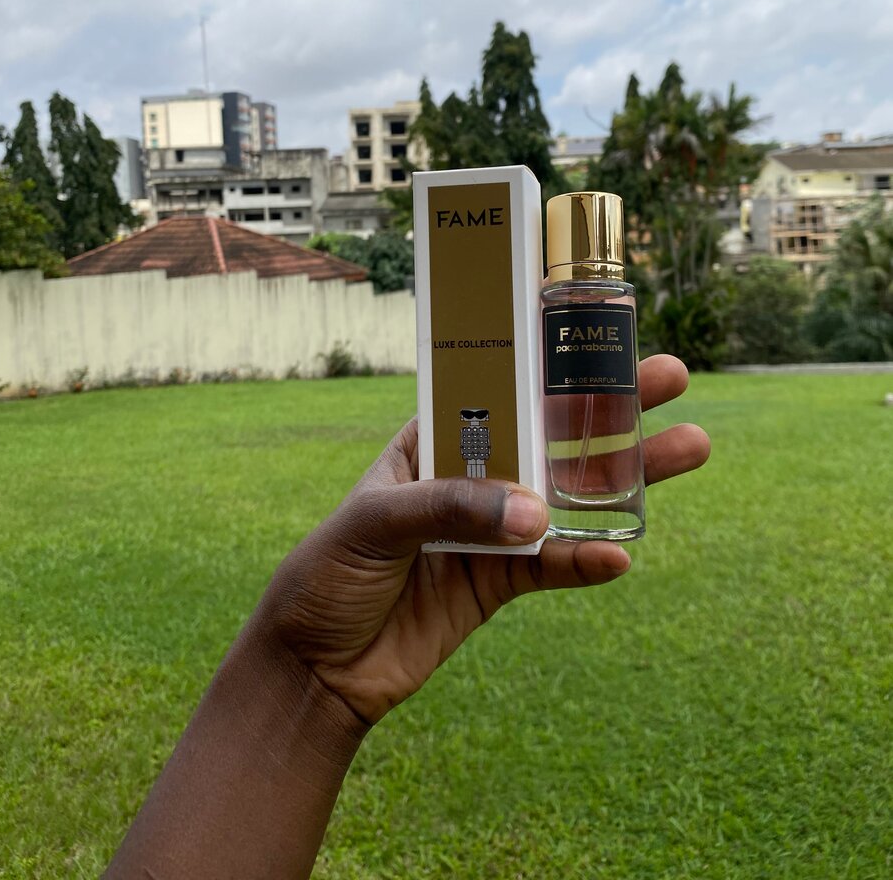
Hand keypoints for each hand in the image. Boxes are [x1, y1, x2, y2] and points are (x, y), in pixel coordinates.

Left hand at [252, 354, 709, 725]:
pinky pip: (554, 567)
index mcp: (431, 441)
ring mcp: (490, 530)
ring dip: (626, 476)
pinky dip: (587, 561)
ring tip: (689, 447)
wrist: (314, 667)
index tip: (598, 335)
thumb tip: (535, 512)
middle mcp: (470, 476)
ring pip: (569, 496)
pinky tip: (623, 555)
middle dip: (610, 407)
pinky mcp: (499, 583)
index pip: (497, 389)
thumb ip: (450, 509)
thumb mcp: (374, 524)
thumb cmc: (326, 573)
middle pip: (551, 435)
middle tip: (671, 378)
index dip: (547, 364)